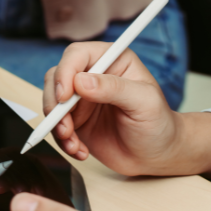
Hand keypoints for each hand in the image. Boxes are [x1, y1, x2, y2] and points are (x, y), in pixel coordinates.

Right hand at [43, 43, 210, 179]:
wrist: (158, 155)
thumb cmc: (158, 124)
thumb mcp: (143, 102)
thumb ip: (114, 88)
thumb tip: (81, 81)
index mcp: (112, 60)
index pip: (77, 55)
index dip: (65, 72)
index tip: (65, 96)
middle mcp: (93, 76)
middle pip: (57, 77)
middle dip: (55, 104)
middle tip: (65, 127)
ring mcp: (82, 99)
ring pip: (52, 101)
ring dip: (56, 125)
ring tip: (74, 144)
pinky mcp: (76, 120)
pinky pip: (56, 125)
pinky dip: (63, 140)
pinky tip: (80, 151)